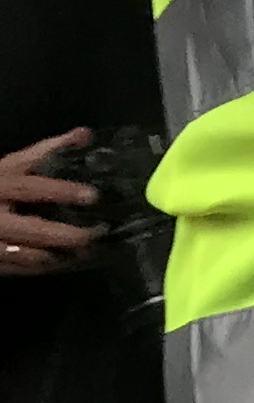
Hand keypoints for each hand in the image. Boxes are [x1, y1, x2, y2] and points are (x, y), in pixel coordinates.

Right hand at [0, 130, 101, 272]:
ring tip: (86, 253)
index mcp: (0, 184)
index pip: (30, 187)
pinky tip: (59, 263)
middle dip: (67, 235)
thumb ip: (45, 151)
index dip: (61, 191)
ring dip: (57, 255)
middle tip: (95, 234)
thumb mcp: (10, 165)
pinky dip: (39, 269)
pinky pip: (15, 268)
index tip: (92, 196)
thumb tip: (84, 134)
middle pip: (32, 229)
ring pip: (26, 254)